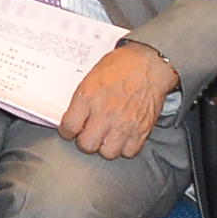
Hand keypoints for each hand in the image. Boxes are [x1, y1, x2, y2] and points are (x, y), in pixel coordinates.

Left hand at [58, 44, 176, 161]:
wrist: (150, 64)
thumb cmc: (122, 65)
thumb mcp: (92, 75)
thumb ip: (82, 97)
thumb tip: (73, 114)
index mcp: (88, 96)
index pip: (69, 126)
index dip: (66, 131)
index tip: (69, 131)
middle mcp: (105, 112)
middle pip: (87, 144)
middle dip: (84, 142)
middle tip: (88, 135)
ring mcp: (124, 123)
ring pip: (108, 152)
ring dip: (105, 147)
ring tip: (106, 138)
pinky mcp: (142, 130)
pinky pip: (129, 152)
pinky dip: (125, 148)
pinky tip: (122, 138)